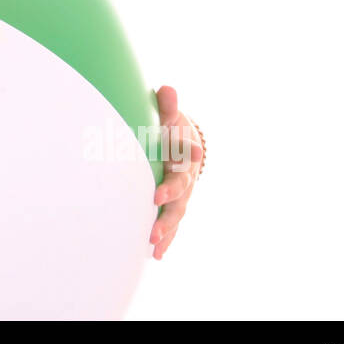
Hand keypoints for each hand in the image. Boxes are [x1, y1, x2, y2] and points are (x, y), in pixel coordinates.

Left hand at [150, 84, 201, 259]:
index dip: (187, 149)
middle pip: (182, 186)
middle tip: (157, 201)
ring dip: (166, 225)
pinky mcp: (176, 206)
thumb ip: (167, 106)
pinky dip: (167, 238)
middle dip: (171, 195)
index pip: (186, 150)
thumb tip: (167, 88)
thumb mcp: (170, 116)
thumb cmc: (170, 129)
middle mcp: (187, 175)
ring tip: (153, 241)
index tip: (190, 152)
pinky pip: (173, 224)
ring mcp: (183, 194)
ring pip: (177, 211)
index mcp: (184, 151)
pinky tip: (156, 254)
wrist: (185, 147)